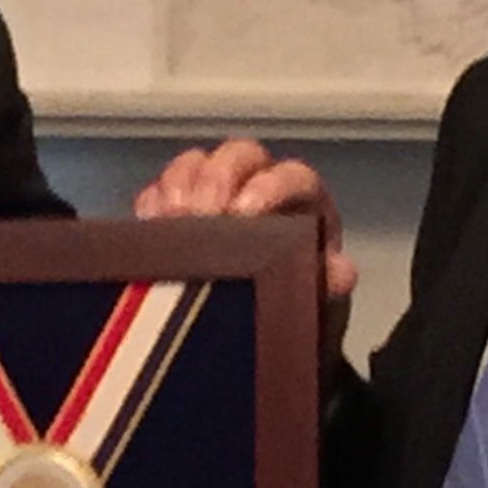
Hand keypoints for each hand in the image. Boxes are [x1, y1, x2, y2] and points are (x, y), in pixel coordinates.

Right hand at [132, 138, 356, 364]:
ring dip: (179, 184)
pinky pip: (158, 192)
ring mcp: (214, 195)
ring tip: (169, 218)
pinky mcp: (176, 213)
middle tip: (200, 212)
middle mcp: (259, 187)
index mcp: (302, 202)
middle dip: (216, 177)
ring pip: (196, 164)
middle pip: (239, 155)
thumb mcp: (317, 303)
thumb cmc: (297, 307)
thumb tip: (340, 271)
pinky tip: (147, 226)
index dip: (270, 185)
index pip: (293, 175)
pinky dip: (151, 203)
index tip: (245, 212)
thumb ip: (328, 285)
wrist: (266, 332)